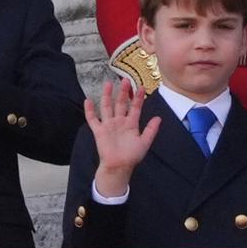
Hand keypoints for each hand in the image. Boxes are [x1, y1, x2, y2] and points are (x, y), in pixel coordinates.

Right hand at [88, 80, 160, 196]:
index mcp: (131, 124)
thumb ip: (151, 130)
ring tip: (108, 84)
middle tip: (125, 79)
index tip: (141, 87)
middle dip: (123, 92)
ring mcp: (109, 125)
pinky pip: (93, 119)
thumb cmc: (132, 156)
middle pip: (121, 103)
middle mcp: (119, 122)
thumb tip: (159, 118)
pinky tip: (87, 100)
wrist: (119, 167)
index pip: (135, 107)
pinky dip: (89, 110)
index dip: (138, 98)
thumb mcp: (144, 142)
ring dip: (107, 96)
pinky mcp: (99, 131)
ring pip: (107, 107)